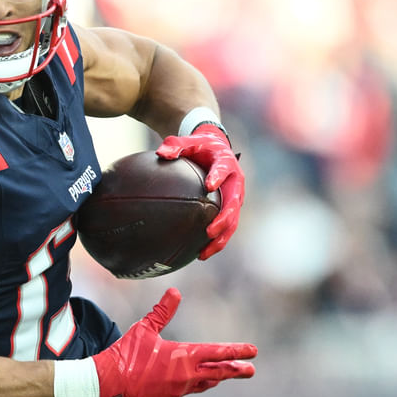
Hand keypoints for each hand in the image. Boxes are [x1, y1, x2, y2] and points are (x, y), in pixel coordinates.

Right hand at [92, 289, 256, 396]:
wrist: (106, 385)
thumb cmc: (124, 354)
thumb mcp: (144, 329)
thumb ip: (162, 312)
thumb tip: (175, 292)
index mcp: (184, 357)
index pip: (218, 353)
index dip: (237, 351)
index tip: (253, 351)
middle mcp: (186, 377)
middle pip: (218, 374)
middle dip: (236, 371)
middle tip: (251, 370)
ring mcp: (177, 392)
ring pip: (201, 385)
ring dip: (211, 379)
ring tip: (220, 376)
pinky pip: (179, 393)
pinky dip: (182, 387)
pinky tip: (178, 385)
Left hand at [155, 123, 241, 258]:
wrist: (215, 148)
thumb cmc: (198, 146)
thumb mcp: (186, 141)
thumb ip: (175, 145)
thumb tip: (161, 153)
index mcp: (226, 162)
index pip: (223, 169)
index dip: (218, 176)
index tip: (209, 185)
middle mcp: (235, 181)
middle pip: (234, 203)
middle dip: (223, 219)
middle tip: (209, 231)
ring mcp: (235, 197)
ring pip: (232, 222)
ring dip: (221, 239)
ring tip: (204, 253)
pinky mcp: (231, 209)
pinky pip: (226, 228)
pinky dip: (216, 242)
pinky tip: (200, 254)